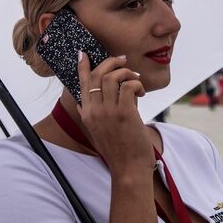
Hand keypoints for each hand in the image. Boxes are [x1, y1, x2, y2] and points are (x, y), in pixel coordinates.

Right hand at [76, 51, 151, 175]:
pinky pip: (128, 85)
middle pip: (97, 74)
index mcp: (86, 113)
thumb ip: (90, 116)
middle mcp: (94, 110)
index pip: (81, 83)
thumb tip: (80, 103)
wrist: (128, 169)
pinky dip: (137, 84)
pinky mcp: (125, 113)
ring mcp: (108, 111)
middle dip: (111, 62)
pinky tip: (141, 93)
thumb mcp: (96, 132)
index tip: (83, 53)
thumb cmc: (117, 151)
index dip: (83, 65)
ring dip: (127, 73)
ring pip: (112, 77)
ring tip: (136, 80)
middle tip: (124, 61)